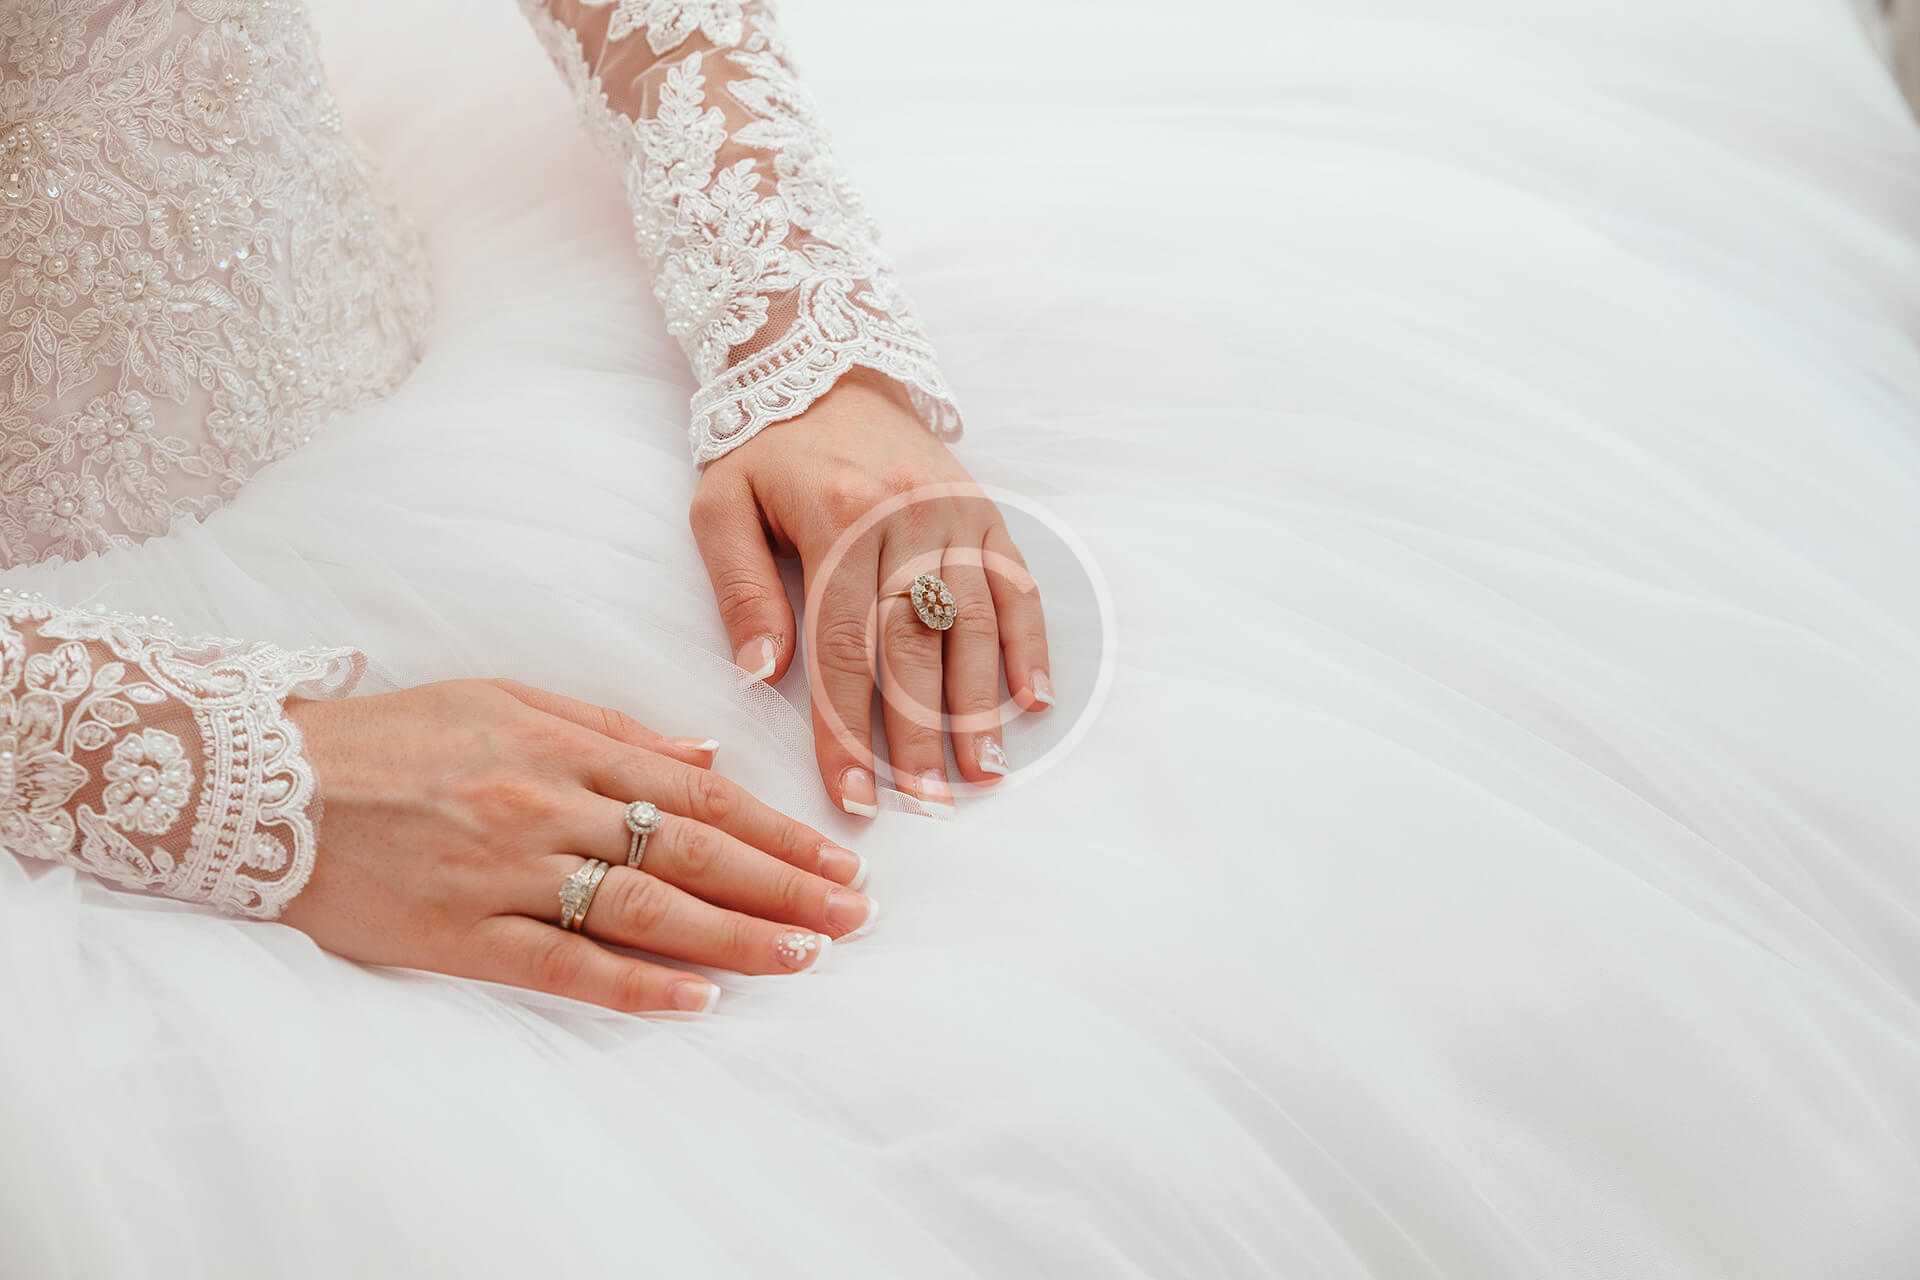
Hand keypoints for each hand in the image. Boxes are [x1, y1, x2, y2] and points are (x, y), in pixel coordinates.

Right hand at [280, 679, 875, 1012]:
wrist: (266, 779)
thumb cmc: (397, 735)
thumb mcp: (508, 699)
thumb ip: (612, 729)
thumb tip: (708, 757)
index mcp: (560, 742)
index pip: (698, 793)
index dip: (776, 830)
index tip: (838, 859)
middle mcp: (544, 802)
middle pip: (689, 849)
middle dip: (782, 885)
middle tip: (853, 914)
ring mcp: (503, 871)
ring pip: (643, 906)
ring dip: (733, 935)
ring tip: (804, 956)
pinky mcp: (456, 933)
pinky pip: (561, 965)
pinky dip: (634, 984)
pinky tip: (698, 999)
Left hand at [690, 371, 1052, 815]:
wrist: (824, 360)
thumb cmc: (764, 446)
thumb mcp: (720, 506)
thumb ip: (739, 589)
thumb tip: (761, 675)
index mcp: (834, 519)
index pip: (841, 647)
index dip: (847, 730)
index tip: (853, 793)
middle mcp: (903, 517)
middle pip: (915, 646)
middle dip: (920, 734)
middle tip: (928, 804)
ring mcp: (952, 513)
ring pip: (974, 622)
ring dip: (982, 704)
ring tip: (983, 772)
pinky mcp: (983, 510)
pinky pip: (1015, 584)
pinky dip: (1029, 644)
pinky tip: (1033, 701)